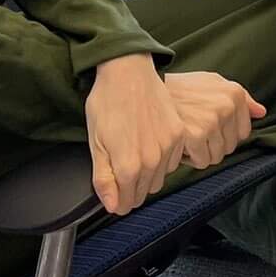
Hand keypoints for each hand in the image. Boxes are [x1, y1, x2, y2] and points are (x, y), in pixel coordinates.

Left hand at [85, 54, 185, 216]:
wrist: (128, 71)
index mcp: (128, 165)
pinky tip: (151, 143)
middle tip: (123, 167)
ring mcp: (169, 146)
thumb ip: (104, 178)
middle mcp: (152, 160)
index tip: (114, 191)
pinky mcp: (179, 133)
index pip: (125, 203)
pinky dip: (164, 159)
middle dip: (133, 187)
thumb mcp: (95, 143)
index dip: (117, 200)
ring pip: (160, 178)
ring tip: (137, 153)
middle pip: (144, 193)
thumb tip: (112, 205)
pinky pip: (174, 160)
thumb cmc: (107, 103)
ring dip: (149, 174)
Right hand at [164, 71, 266, 168]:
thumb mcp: (212, 83)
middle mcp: (227, 105)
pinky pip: (202, 161)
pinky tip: (181, 143)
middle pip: (230, 147)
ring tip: (187, 136)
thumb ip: (241, 98)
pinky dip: (190, 157)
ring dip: (201, 152)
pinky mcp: (197, 135)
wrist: (150, 90)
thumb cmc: (181, 90)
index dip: (224, 135)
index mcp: (234, 93)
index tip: (208, 128)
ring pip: (217, 156)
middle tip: (195, 131)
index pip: (242, 132)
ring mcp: (212, 120)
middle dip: (212, 144)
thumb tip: (261, 112)